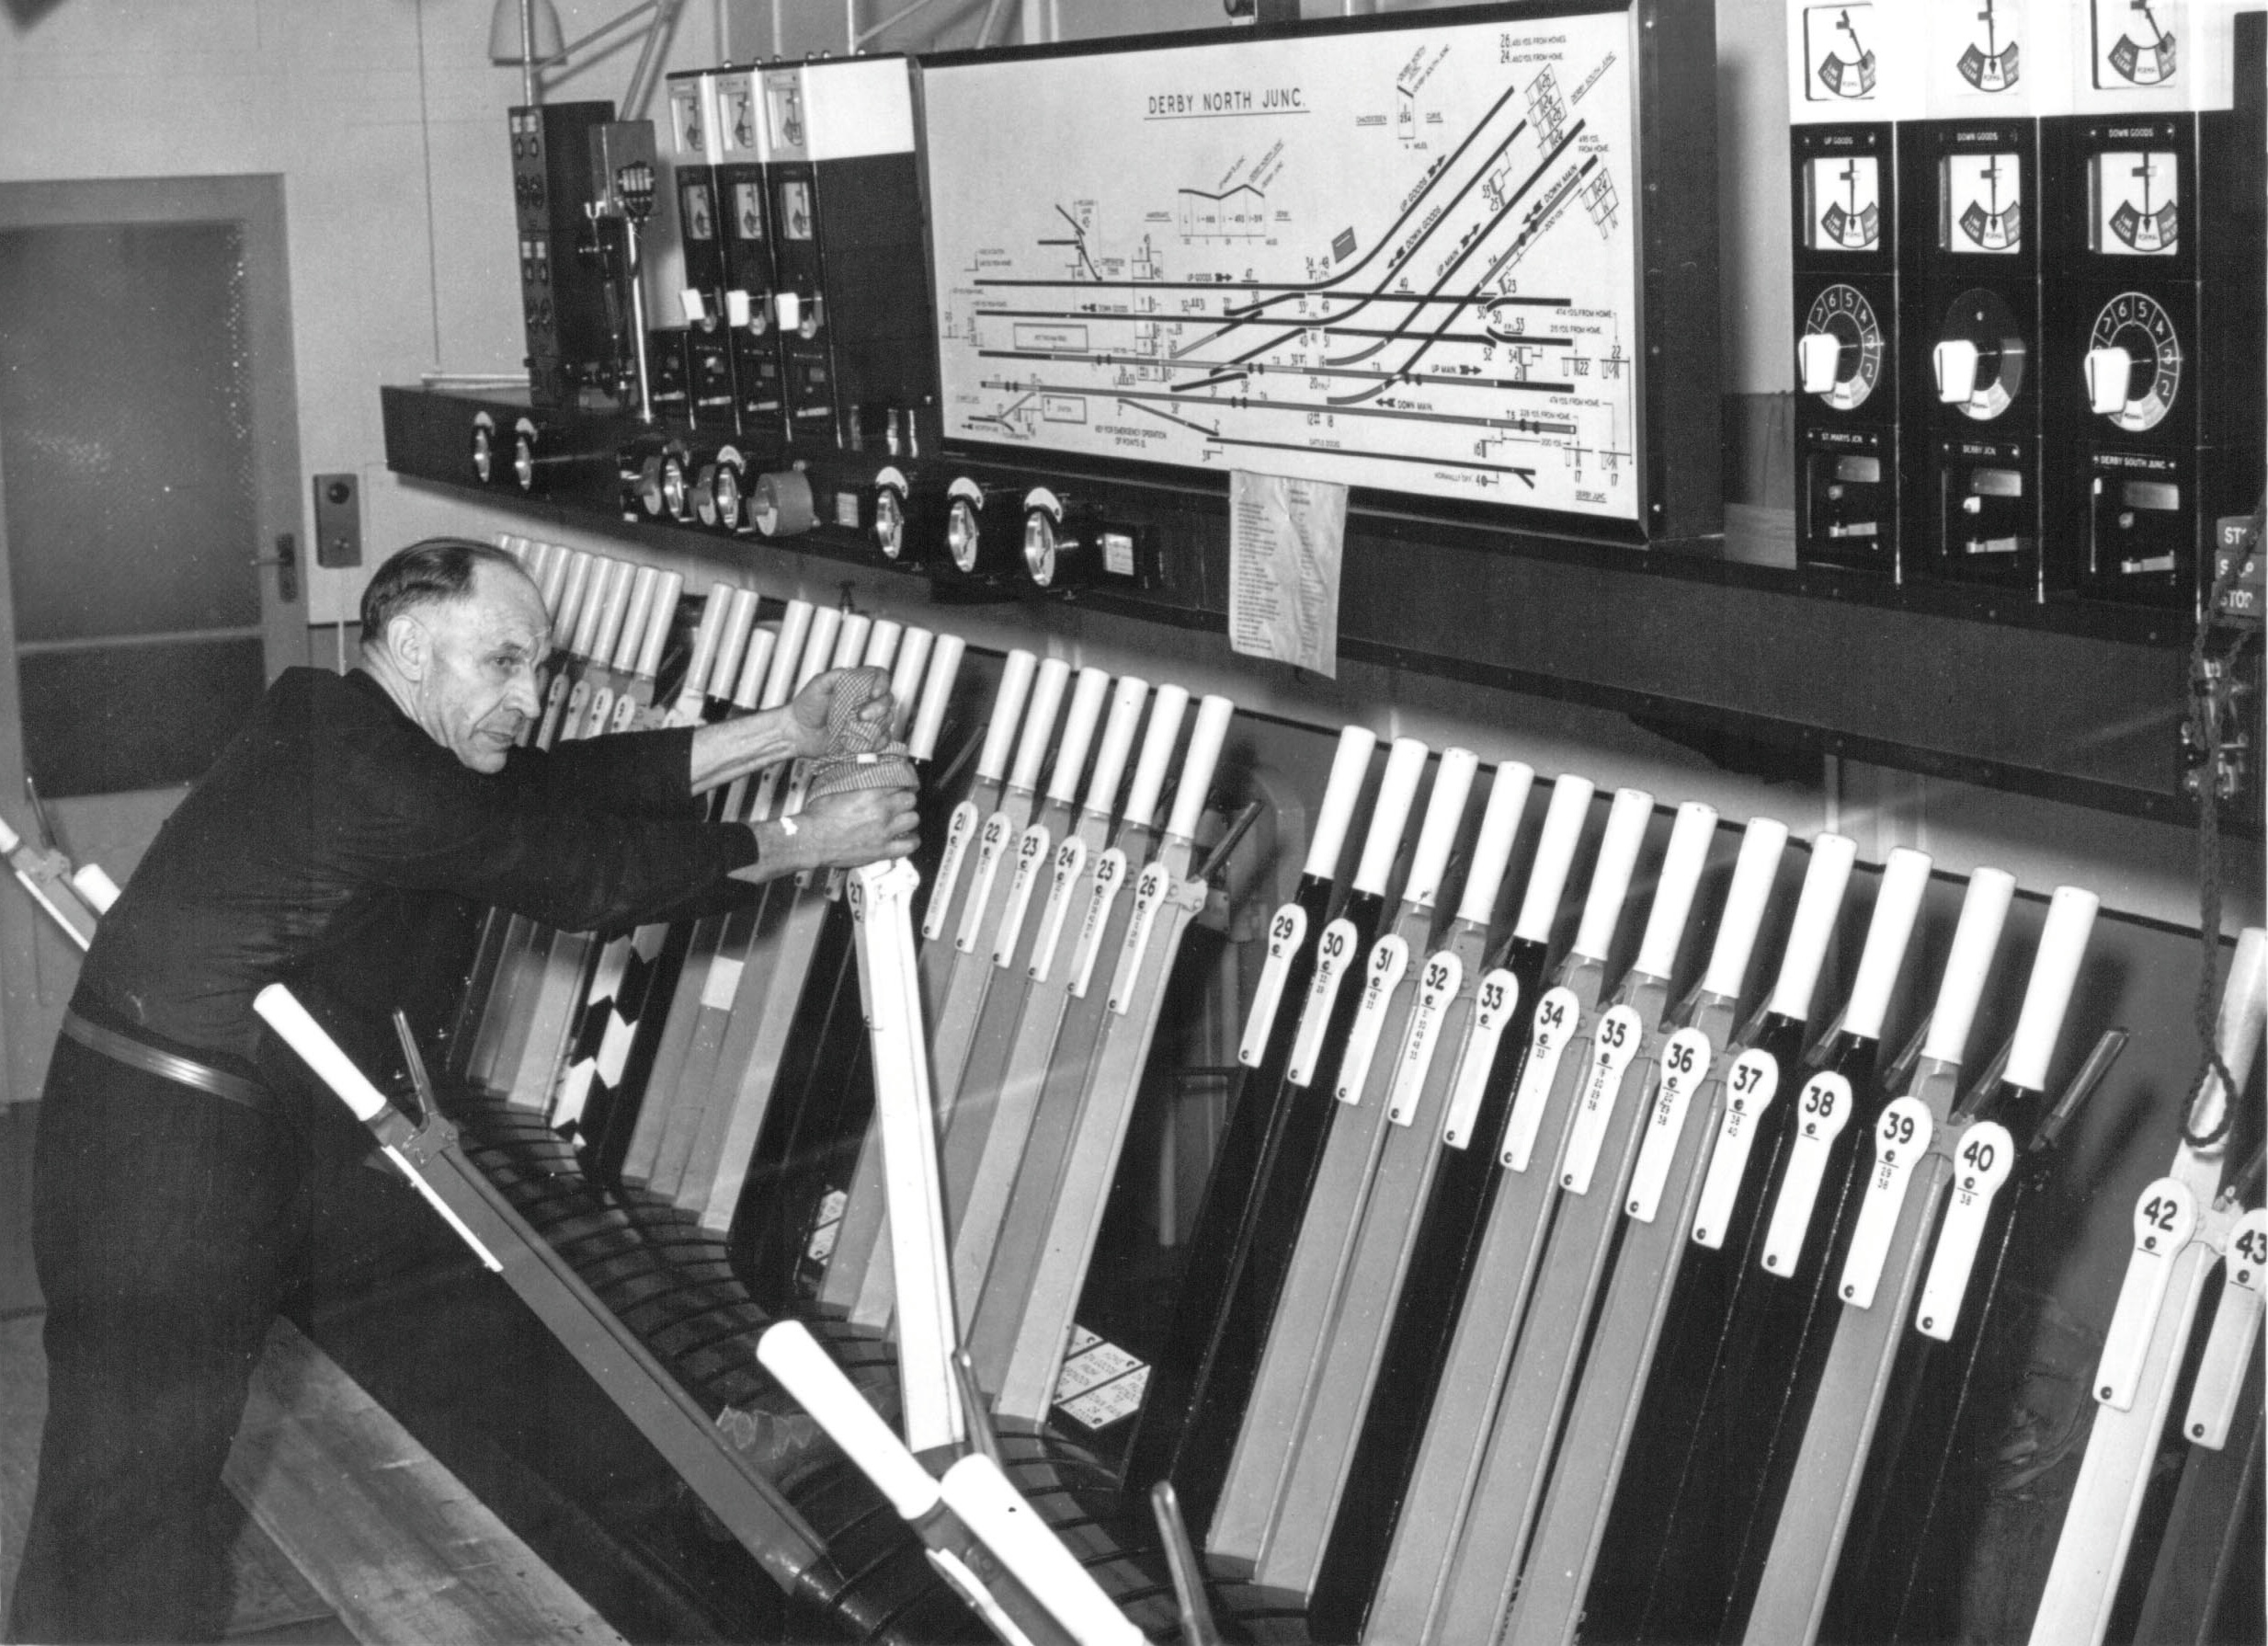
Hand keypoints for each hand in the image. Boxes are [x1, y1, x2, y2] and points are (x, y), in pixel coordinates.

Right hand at [763, 782, 919, 874]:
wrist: (811, 839)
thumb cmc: (819, 815)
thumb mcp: (835, 784)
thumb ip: (855, 774)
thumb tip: (865, 763)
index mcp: (871, 793)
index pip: (901, 781)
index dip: (902, 781)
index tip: (900, 783)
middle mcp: (881, 811)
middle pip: (910, 799)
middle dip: (905, 798)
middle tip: (898, 800)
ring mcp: (884, 832)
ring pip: (913, 819)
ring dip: (908, 817)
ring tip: (901, 817)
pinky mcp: (882, 850)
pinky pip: (909, 845)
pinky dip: (911, 840)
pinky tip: (905, 836)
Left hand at [790, 667, 893, 759]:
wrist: (798, 733)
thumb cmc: (806, 706)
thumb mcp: (818, 685)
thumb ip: (836, 676)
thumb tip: (854, 672)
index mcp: (857, 685)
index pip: (880, 676)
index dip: (882, 683)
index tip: (873, 693)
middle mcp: (866, 701)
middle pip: (888, 699)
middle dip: (878, 708)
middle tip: (860, 716)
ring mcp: (868, 720)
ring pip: (888, 719)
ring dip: (877, 725)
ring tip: (856, 730)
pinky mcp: (867, 738)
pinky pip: (883, 740)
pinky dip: (878, 742)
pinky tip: (865, 743)